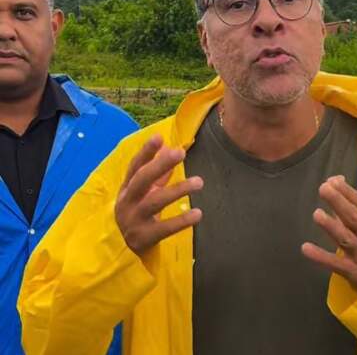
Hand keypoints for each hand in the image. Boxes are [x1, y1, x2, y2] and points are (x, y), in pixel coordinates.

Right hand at [115, 135, 202, 255]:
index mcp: (127, 189)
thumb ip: (159, 174)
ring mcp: (133, 221)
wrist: (123, 252)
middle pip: (141, 180)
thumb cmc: (138, 215)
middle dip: (160, 165)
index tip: (159, 137)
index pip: (135, 167)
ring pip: (154, 202)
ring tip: (199, 182)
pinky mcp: (143, 238)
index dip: (146, 152)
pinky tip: (198, 213)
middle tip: (181, 152)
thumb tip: (170, 148)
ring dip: (177, 190)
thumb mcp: (145, 194)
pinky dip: (181, 220)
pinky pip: (164, 228)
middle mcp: (127, 203)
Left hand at [301, 175, 356, 292]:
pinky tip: (305, 248)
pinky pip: (336, 264)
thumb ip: (348, 206)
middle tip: (323, 189)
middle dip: (339, 202)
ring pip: (346, 239)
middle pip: (353, 218)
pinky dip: (321, 256)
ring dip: (331, 226)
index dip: (346, 191)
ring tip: (316, 214)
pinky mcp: (354, 273)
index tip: (332, 181)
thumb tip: (335, 179)